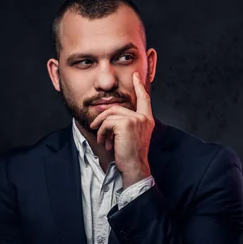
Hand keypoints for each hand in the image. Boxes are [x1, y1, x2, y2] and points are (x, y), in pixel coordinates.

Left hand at [89, 72, 154, 187]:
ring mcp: (136, 120)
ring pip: (110, 115)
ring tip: (101, 139)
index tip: (136, 76)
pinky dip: (101, 132)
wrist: (134, 167)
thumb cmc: (131, 155)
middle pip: (117, 108)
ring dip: (100, 127)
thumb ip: (125, 123)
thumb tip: (107, 114)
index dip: (139, 86)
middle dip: (102, 118)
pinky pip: (107, 122)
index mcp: (147, 120)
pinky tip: (105, 142)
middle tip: (94, 128)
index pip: (145, 99)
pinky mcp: (126, 124)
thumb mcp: (130, 136)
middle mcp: (144, 118)